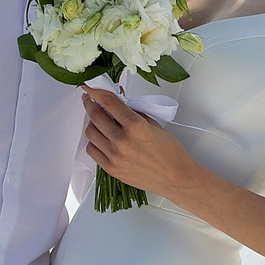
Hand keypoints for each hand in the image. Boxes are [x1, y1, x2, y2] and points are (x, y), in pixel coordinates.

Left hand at [81, 86, 199, 199]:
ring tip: (99, 120)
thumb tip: (118, 102)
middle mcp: (123, 141)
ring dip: (92, 123)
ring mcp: (115, 156)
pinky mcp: (111, 168)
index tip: (89, 86)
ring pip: (90, 133)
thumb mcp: (154, 125)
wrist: (175, 177)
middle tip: (90, 100)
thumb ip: (133, 112)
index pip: (109, 102)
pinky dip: (94, 141)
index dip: (96, 91)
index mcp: (136, 127)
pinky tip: (100, 138)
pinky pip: (92, 150)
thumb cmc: (170, 152)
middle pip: (95, 116)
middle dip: (90, 104)